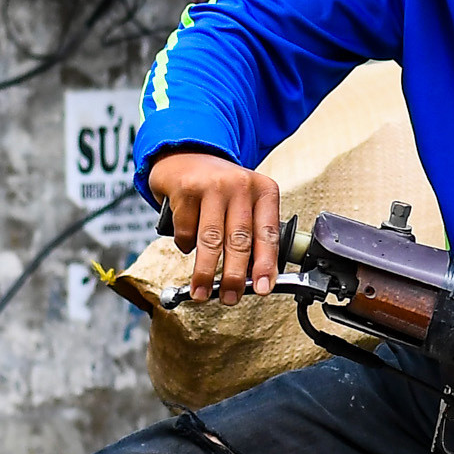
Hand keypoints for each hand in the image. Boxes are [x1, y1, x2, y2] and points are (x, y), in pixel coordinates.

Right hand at [151, 150, 280, 305]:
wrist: (185, 155)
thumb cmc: (219, 188)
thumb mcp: (245, 202)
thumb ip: (251, 233)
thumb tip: (251, 278)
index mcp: (264, 190)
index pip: (268, 233)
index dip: (265, 264)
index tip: (262, 288)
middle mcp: (240, 185)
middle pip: (240, 239)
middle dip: (235, 275)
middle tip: (231, 298)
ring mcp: (212, 185)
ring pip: (211, 239)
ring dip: (206, 272)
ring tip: (202, 293)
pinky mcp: (185, 189)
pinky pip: (185, 230)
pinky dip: (185, 246)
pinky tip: (186, 246)